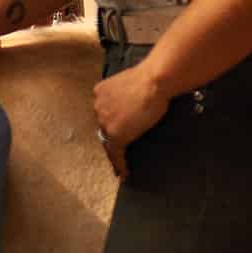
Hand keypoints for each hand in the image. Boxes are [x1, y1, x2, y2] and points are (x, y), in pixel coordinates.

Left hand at [91, 64, 169, 178]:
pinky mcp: (115, 135)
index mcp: (99, 92)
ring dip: (115, 151)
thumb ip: (125, 95)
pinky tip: (124, 173)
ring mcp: (105, 122)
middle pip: (104, 126)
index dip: (110, 122)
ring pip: (109, 141)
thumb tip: (132, 104)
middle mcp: (97, 107)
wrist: (154, 83)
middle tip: (124, 147)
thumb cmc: (150, 79)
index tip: (114, 129)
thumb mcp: (130, 83)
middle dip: (113, 135)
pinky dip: (119, 164)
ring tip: (122, 165)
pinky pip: (115, 153)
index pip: (104, 112)